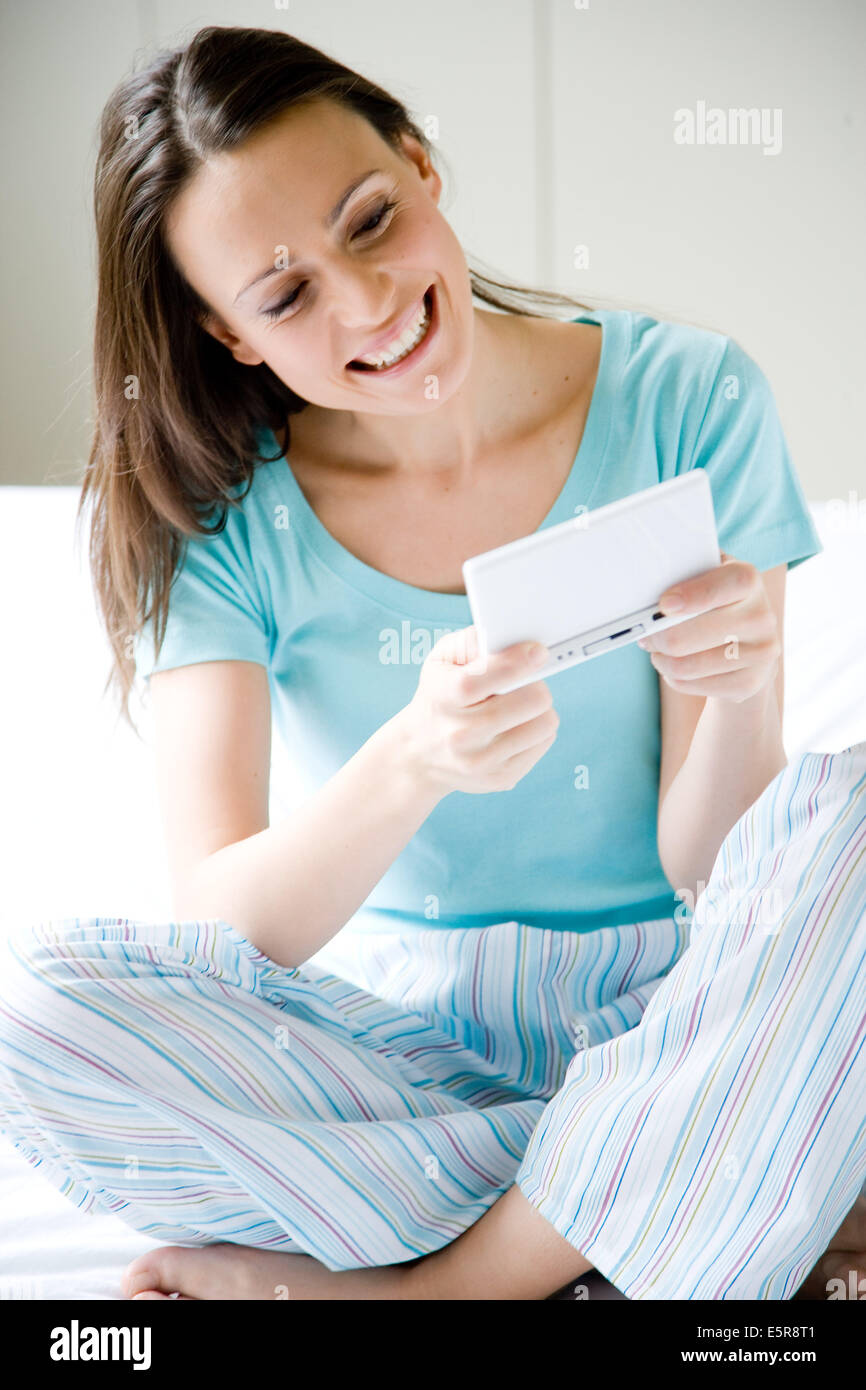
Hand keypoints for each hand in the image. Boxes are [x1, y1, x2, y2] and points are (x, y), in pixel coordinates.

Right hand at [397, 625, 559, 795]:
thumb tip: (510, 640)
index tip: (538, 652)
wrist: (419, 754)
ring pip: (545, 723)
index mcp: (443, 698)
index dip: (517, 662)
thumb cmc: (439, 696)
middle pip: (530, 701)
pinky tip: (516, 726)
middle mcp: (460, 735)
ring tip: (521, 705)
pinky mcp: (501, 778)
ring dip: (540, 708)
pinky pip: (544, 742)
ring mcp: (482, 761)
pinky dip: (537, 729)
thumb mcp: (440, 661)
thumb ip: (472, 642)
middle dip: (535, 684)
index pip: (483, 679)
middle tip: (526, 682)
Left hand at [636, 552, 781, 703]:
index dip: (692, 595)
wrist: (751, 641)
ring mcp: (760, 653)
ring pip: (684, 665)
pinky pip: (691, 685)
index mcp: (748, 581)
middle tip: (647, 635)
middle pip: (686, 637)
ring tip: (658, 651)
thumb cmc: (715, 601)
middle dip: (657, 637)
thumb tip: (649, 580)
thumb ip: (683, 571)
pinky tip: (675, 666)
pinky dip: (673, 678)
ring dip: (661, 660)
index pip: (726, 584)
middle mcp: (761, 616)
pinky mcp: (750, 682)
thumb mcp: (705, 575)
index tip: (664, 604)